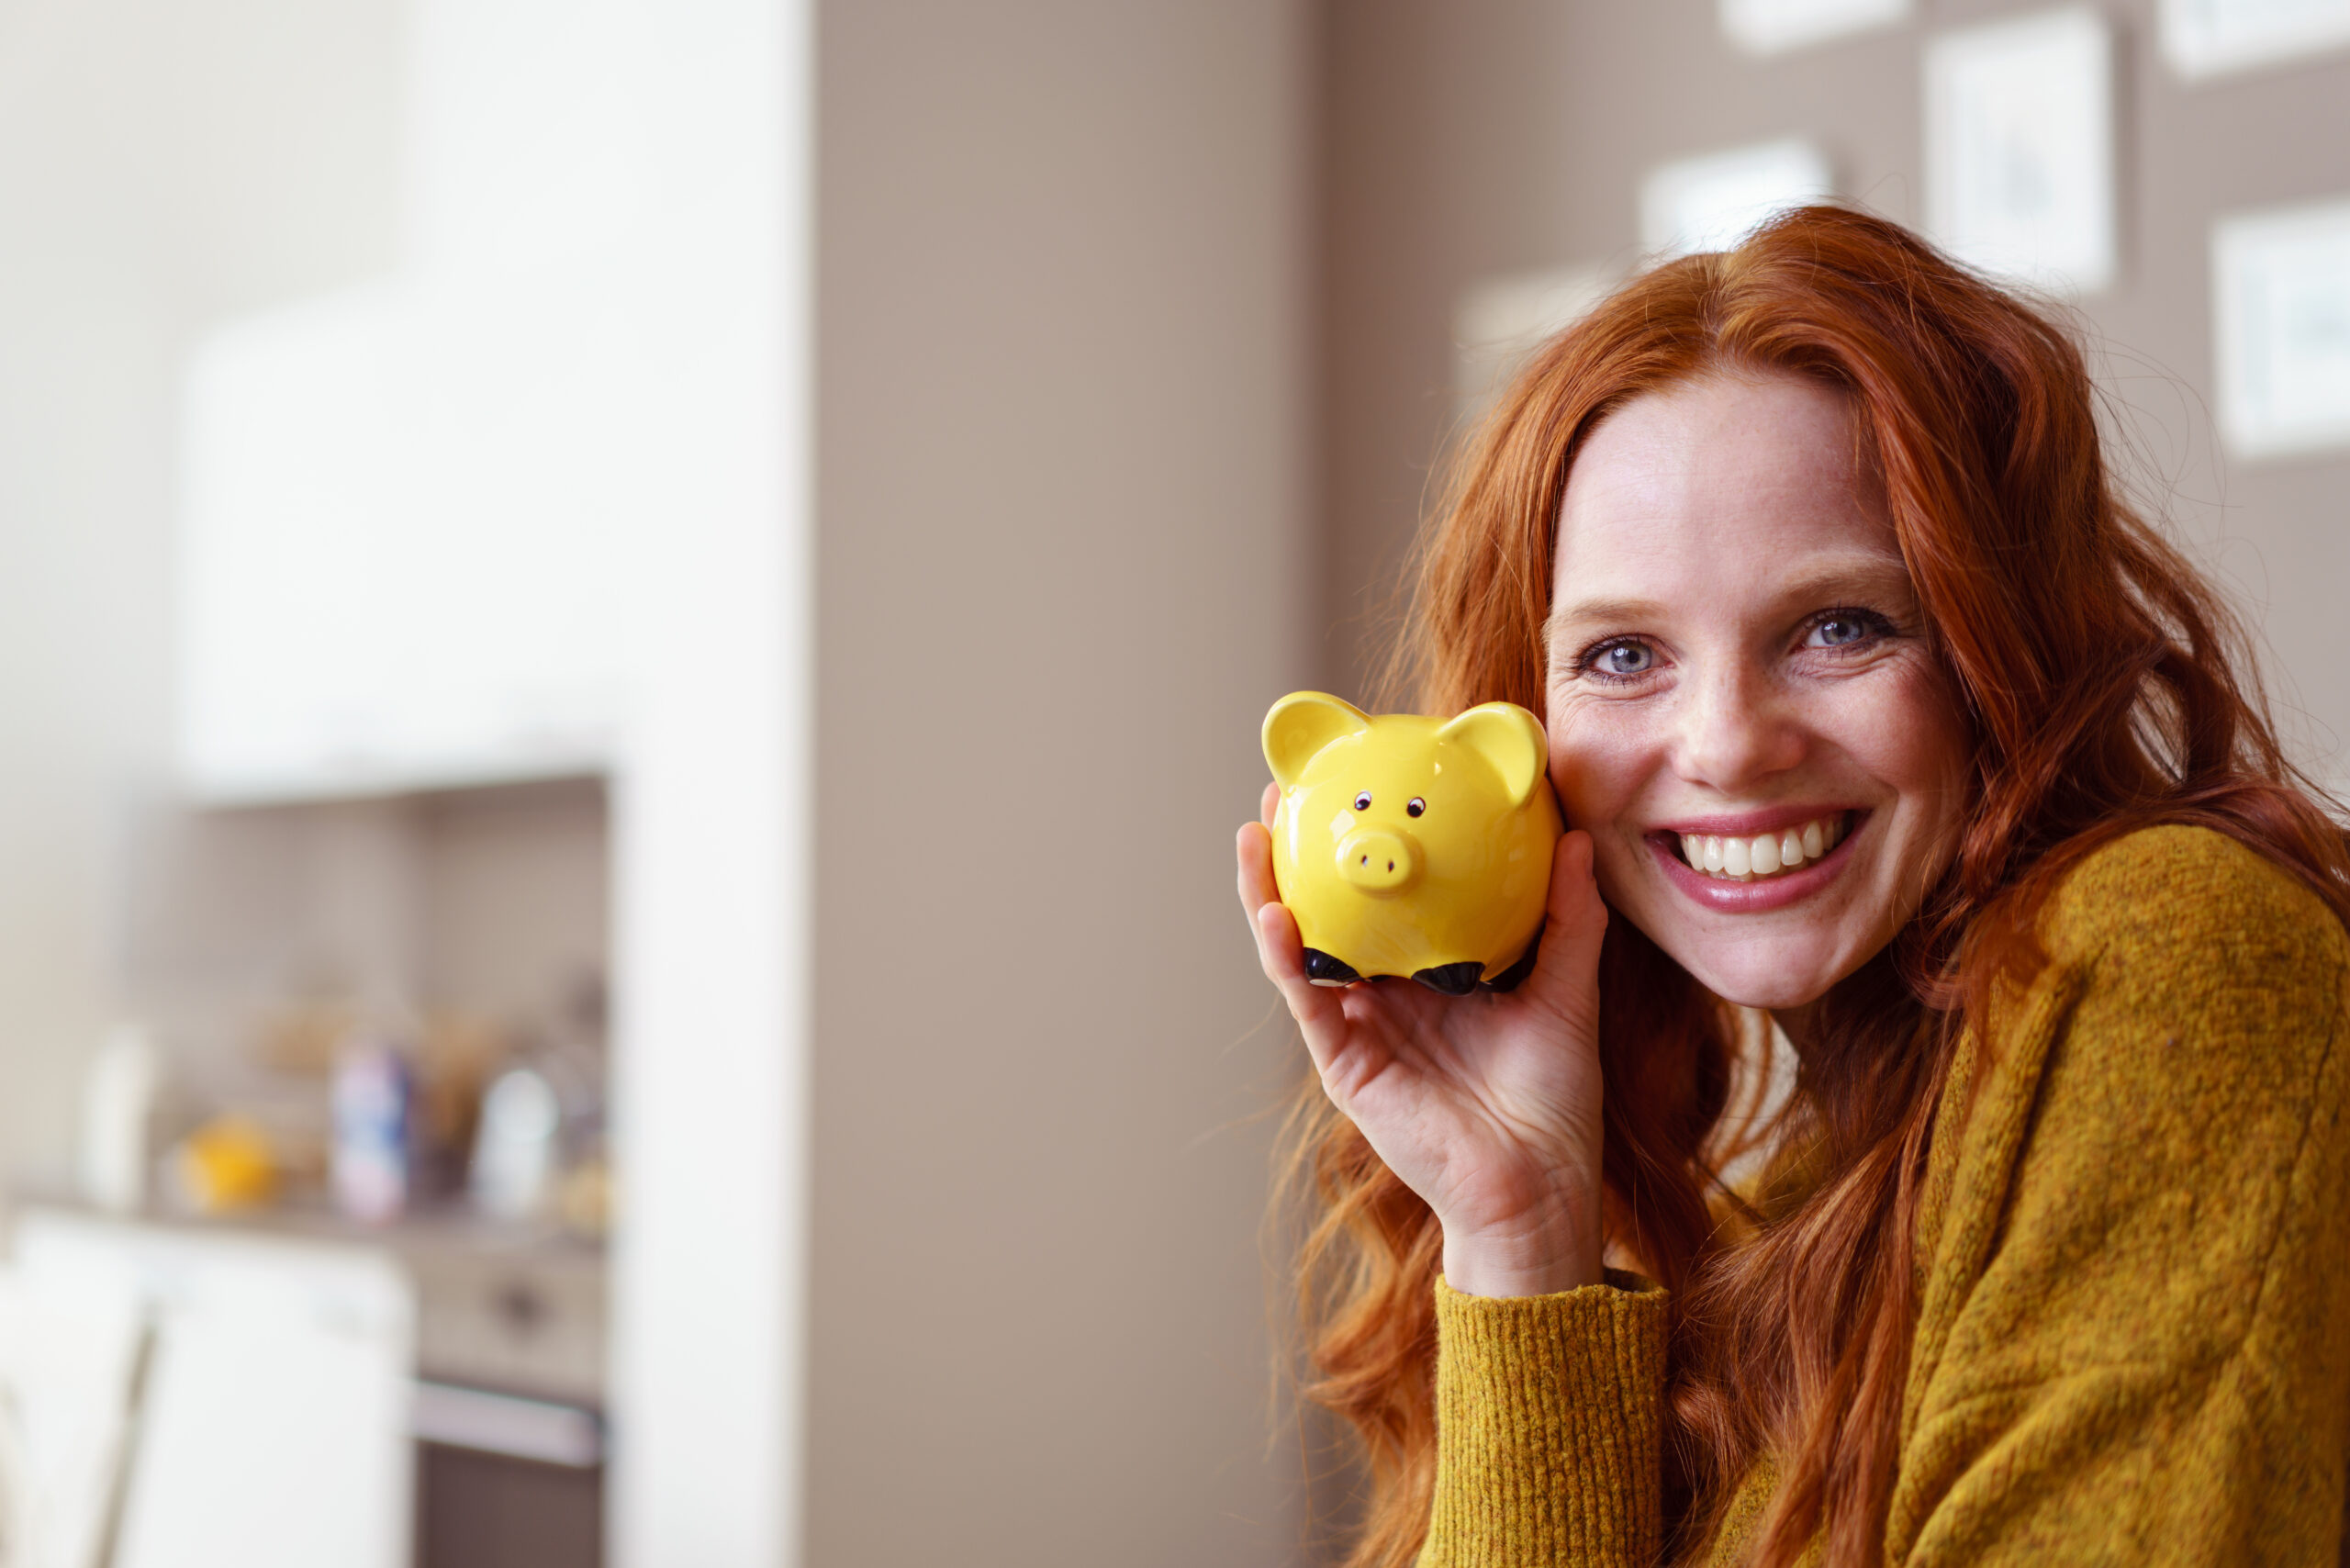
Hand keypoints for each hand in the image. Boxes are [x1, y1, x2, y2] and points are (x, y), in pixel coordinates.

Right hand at [1238, 781, 1609, 1296]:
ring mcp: (1359, 1026)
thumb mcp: (1567, 992)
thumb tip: (1577, 840)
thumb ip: (1569, 919)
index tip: (1356, 784)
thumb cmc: (1554, 1102)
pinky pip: (1305, 998)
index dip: (1365, 849)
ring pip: (1299, 947)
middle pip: (1329, 913)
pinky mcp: (1344, 1061)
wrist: (1538, 1184)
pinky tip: (1275, 914)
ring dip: (1268, 890)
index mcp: (1432, 975)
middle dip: (1299, 855)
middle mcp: (1387, 995)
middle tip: (1287, 794)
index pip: (1387, 900)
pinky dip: (1284, 956)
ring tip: (1256, 835)